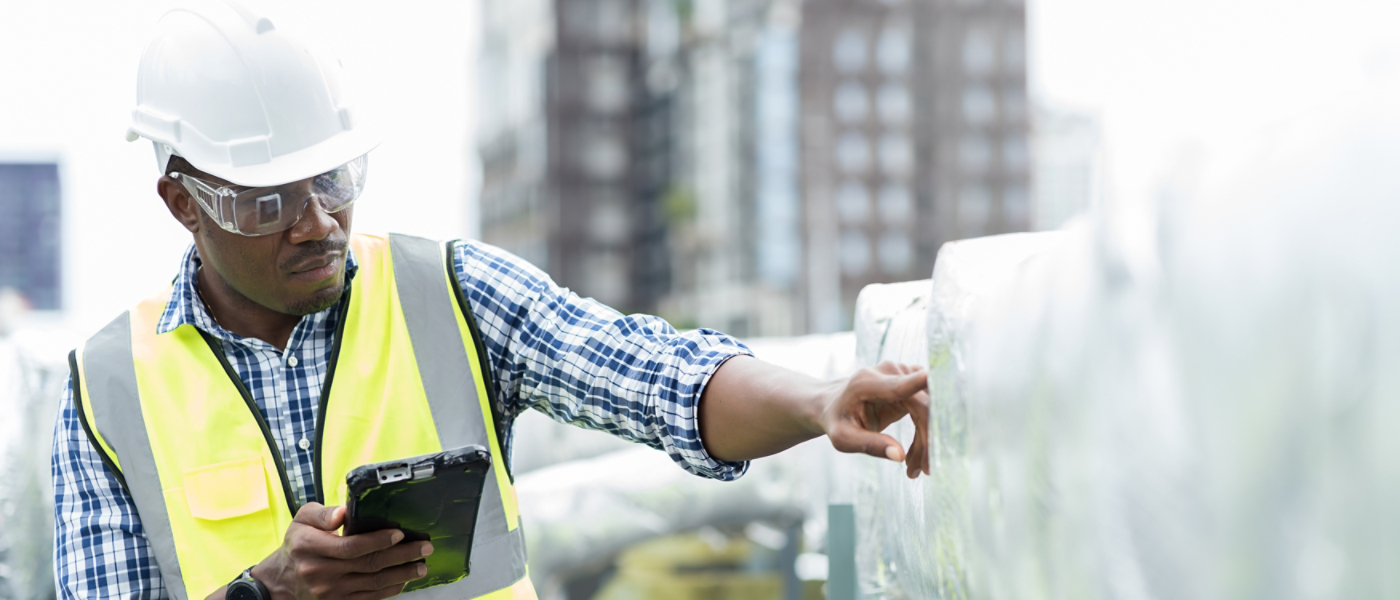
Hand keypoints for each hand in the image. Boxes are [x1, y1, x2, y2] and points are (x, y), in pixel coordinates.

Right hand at [250, 503, 431, 599]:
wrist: (280, 582)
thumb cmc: (297, 545)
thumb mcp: (301, 520)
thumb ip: (322, 513)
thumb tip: (344, 513)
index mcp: (310, 547)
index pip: (351, 546)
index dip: (378, 541)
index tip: (399, 533)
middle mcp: (320, 572)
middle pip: (369, 565)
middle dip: (402, 556)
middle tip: (425, 548)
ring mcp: (329, 592)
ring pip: (373, 584)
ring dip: (401, 575)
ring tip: (421, 566)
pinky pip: (368, 598)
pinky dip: (389, 590)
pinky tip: (403, 580)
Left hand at [819, 362, 929, 478]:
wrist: (834, 404)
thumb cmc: (837, 420)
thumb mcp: (843, 438)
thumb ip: (869, 445)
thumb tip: (899, 456)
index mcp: (868, 383)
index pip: (899, 384)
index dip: (917, 383)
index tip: (931, 378)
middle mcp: (890, 372)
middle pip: (922, 405)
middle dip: (926, 441)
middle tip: (920, 471)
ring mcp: (904, 374)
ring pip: (930, 410)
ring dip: (927, 441)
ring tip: (914, 468)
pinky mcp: (913, 383)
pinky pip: (929, 410)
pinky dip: (926, 434)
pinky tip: (914, 455)